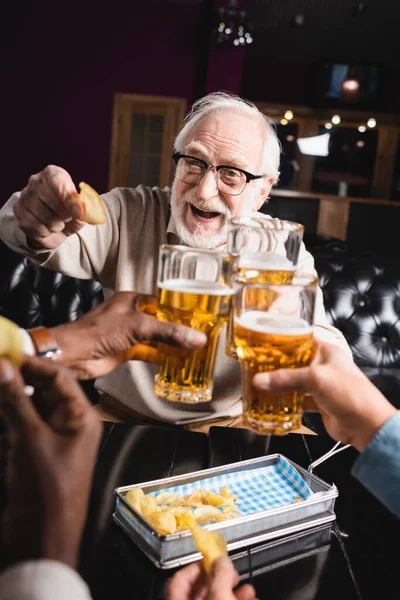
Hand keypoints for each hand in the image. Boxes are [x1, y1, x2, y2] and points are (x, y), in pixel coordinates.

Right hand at [0, 356, 101, 568]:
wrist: (42, 540)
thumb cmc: (47, 490)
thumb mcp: (30, 439)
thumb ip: (16, 400)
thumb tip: (3, 366)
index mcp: (80, 417)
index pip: (58, 377)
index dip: (32, 364)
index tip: (5, 354)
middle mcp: (69, 426)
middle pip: (42, 393)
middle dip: (16, 383)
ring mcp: (52, 442)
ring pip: (28, 411)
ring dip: (8, 405)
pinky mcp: (35, 458)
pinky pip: (19, 431)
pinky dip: (6, 427)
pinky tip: (0, 431)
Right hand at [14, 165, 85, 248]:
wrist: (54, 226)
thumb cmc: (69, 212)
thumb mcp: (81, 209)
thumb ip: (84, 207)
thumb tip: (81, 209)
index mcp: (52, 174)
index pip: (57, 180)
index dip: (69, 197)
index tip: (78, 211)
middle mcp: (35, 182)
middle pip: (54, 202)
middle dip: (66, 215)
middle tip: (66, 216)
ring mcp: (24, 197)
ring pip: (47, 219)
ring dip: (57, 226)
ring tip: (56, 222)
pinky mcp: (19, 213)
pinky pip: (38, 229)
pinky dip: (47, 232)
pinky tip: (46, 227)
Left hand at [50, 292, 206, 378]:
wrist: (74, 355)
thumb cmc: (99, 331)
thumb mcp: (139, 327)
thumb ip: (169, 332)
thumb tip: (197, 338)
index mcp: (133, 300)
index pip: (164, 302)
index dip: (181, 309)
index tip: (200, 317)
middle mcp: (131, 315)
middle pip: (162, 320)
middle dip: (179, 328)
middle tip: (201, 334)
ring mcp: (129, 334)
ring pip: (157, 338)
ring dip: (172, 344)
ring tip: (194, 349)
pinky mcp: (126, 351)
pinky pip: (150, 353)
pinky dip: (163, 357)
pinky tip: (178, 362)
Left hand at [166, 557, 256, 599]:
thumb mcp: (219, 595)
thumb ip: (220, 573)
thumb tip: (222, 560)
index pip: (180, 577)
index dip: (196, 564)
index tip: (212, 558)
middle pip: (199, 590)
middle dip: (220, 578)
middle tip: (232, 572)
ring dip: (232, 591)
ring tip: (247, 589)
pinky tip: (250, 598)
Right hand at [253, 340, 395, 451]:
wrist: (367, 425)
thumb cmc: (353, 395)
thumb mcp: (316, 379)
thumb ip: (286, 379)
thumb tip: (261, 380)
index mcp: (325, 351)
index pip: (299, 340)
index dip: (281, 341)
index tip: (262, 344)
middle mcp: (322, 366)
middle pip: (293, 362)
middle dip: (275, 366)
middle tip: (256, 367)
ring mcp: (320, 385)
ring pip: (293, 382)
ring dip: (279, 385)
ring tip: (260, 385)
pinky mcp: (318, 402)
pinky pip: (297, 399)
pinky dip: (286, 402)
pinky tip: (273, 403)